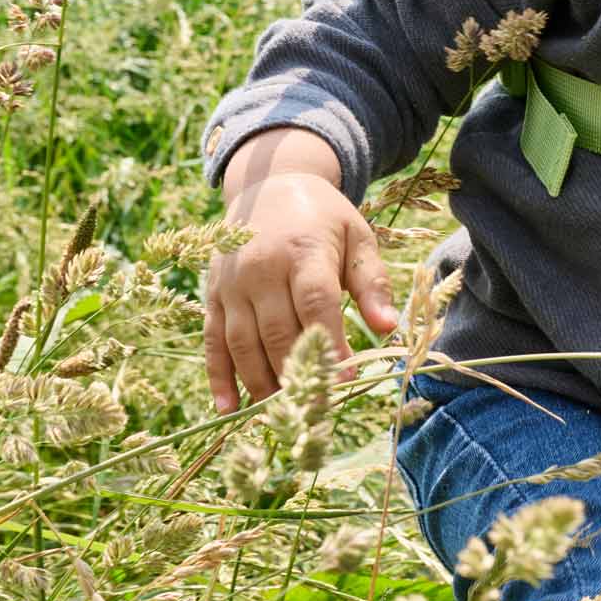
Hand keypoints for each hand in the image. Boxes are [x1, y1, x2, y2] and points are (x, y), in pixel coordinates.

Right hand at [204, 172, 398, 411]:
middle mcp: (261, 268)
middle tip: (315, 410)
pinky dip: (218, 377)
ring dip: (260, 382)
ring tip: (282, 415)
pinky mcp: (212, 294)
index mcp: (303, 250)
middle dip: (296, 374)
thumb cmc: (324, 218)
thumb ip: (371, 281)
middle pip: (276, 330)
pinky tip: (229, 408)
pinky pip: (212, 341)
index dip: (329, 345)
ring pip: (242, 342)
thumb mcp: (357, 236)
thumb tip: (388, 327)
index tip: (344, 380)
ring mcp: (231, 283)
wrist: (270, 185)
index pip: (315, 304)